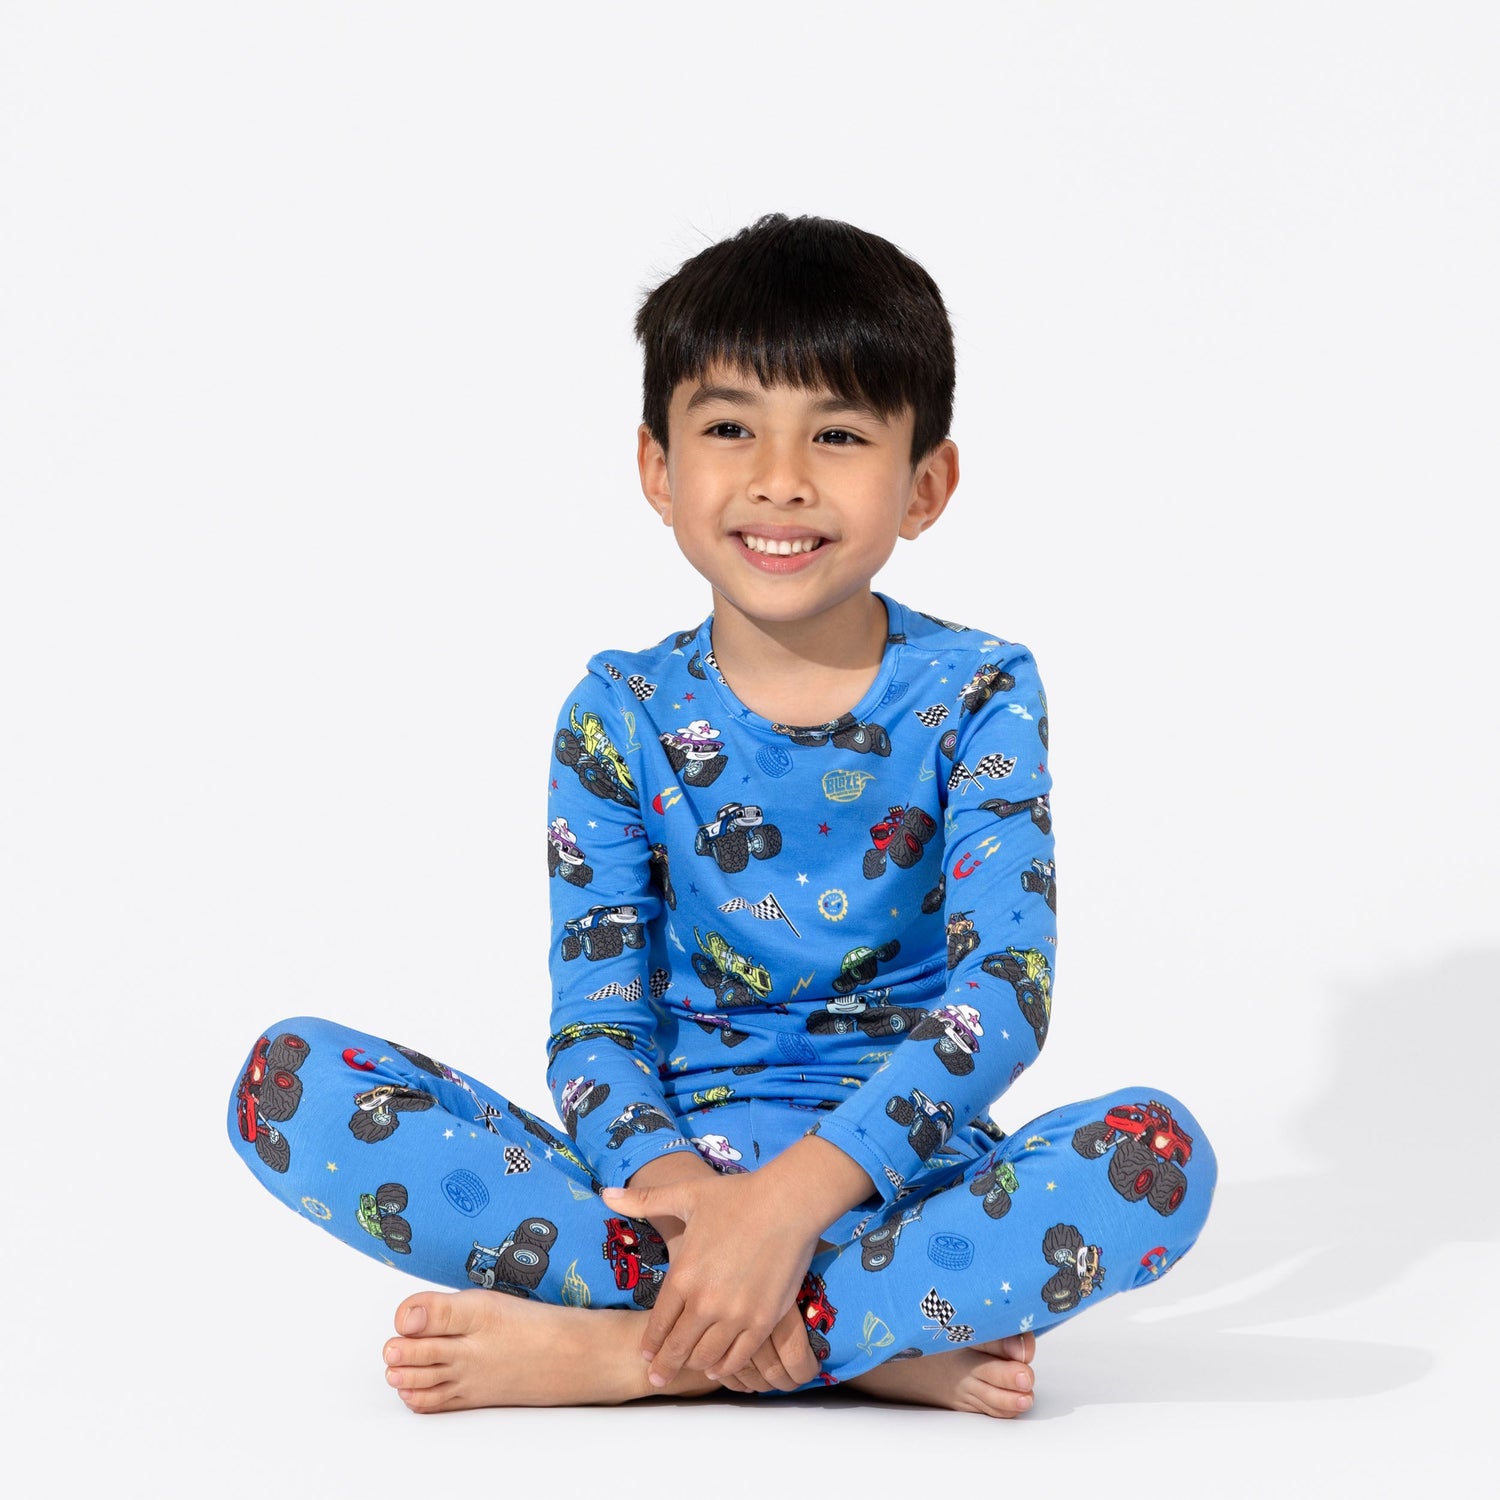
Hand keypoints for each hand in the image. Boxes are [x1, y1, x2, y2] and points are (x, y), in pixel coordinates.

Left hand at [601, 1172, 823, 1388]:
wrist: (787, 1203)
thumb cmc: (737, 1196)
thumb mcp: (686, 1195)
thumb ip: (644, 1200)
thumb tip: (606, 1193)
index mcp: (683, 1275)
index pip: (658, 1324)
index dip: (650, 1344)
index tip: (645, 1355)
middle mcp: (705, 1302)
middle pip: (678, 1348)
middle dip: (665, 1366)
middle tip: (658, 1378)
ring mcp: (735, 1315)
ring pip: (706, 1358)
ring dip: (695, 1364)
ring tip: (691, 1365)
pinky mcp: (763, 1321)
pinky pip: (738, 1357)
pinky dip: (726, 1366)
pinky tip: (720, 1364)